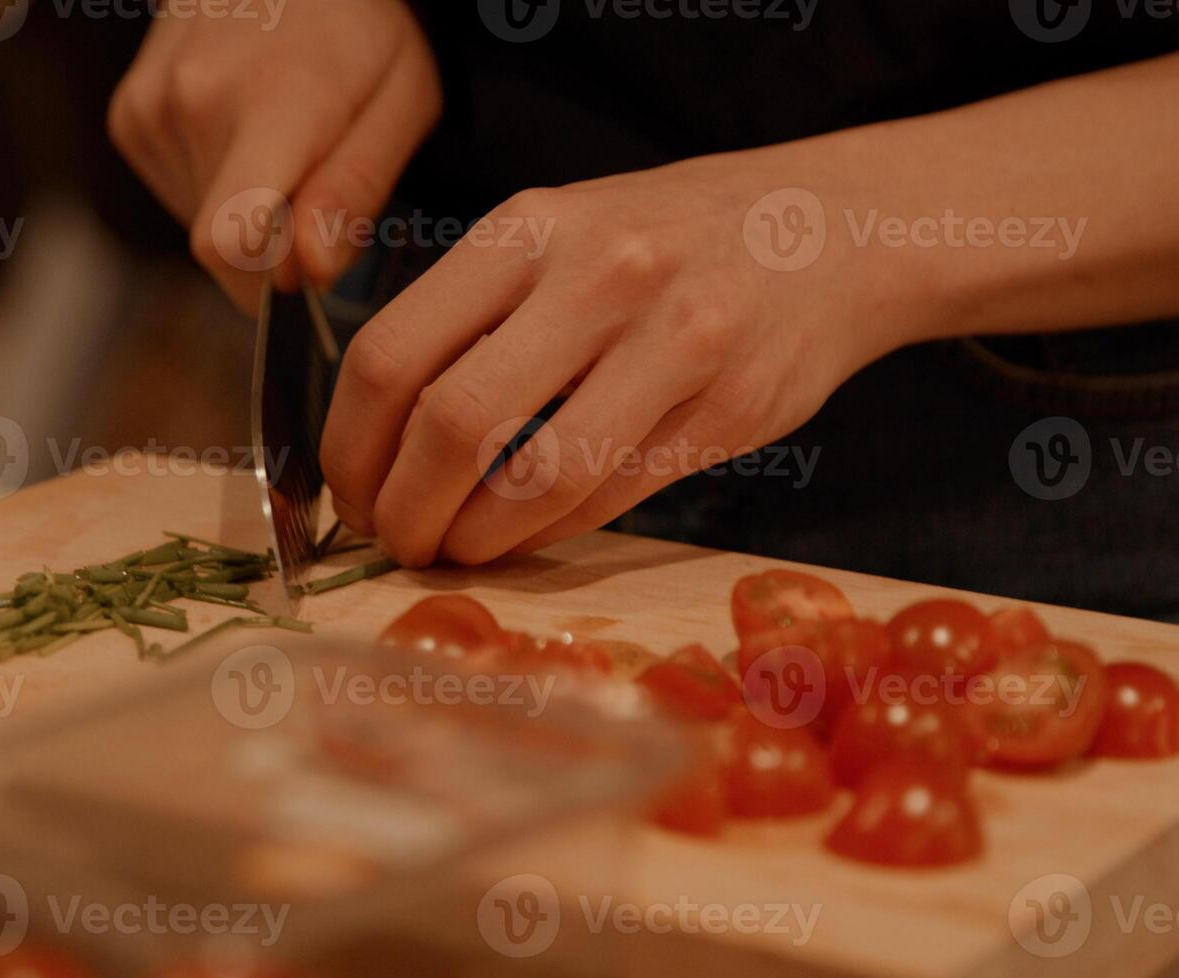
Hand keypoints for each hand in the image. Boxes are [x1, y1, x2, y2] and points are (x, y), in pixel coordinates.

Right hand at [107, 0, 439, 311]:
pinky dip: (216, 185)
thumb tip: (308, 273)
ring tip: (280, 139)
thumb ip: (354, 190)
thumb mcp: (402, 99)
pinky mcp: (130, 116)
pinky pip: (178, 193)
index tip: (305, 269)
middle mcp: (195, 103)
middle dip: (273, 244)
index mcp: (273, 102)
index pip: (228, 242)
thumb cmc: (360, 27)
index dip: (265, 284)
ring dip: (247, 212)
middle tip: (314, 175)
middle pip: (223, 247)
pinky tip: (244, 132)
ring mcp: (151, 107)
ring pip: (200, 225)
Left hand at [320, 149, 938, 566]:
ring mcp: (673, 342)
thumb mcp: (560, 232)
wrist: (831, 230)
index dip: (349, 447)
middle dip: (403, 508)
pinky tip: (524, 536)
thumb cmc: (665, 242)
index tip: (347, 493)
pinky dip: (547, 535)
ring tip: (456, 548)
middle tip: (395, 539)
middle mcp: (597, 276)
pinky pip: (610, 497)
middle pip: (452, 424)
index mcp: (529, 229)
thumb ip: (475, 314)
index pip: (392, 354)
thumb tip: (379, 439)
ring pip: (535, 477)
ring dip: (475, 538)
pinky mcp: (731, 409)